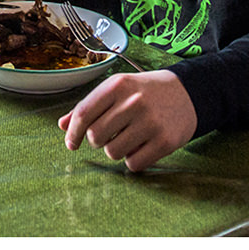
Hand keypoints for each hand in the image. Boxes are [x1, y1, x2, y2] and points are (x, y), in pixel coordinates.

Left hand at [59, 70, 198, 171]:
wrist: (186, 92)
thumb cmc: (144, 92)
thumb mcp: (117, 89)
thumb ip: (89, 106)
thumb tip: (62, 125)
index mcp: (118, 85)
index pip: (84, 113)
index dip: (73, 132)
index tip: (71, 143)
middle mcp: (134, 102)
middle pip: (96, 136)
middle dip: (97, 141)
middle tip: (108, 135)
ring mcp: (151, 122)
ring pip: (113, 152)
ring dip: (115, 150)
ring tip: (127, 138)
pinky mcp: (165, 141)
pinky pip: (134, 164)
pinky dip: (133, 160)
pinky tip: (141, 146)